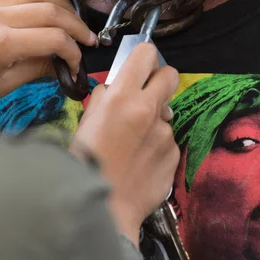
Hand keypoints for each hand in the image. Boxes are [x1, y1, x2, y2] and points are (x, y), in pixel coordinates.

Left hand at [0, 0, 96, 113]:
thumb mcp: (4, 85)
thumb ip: (38, 68)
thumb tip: (64, 63)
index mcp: (1, 43)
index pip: (54, 38)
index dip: (73, 50)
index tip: (77, 63)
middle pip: (50, 10)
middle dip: (76, 25)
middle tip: (87, 38)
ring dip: (59, 3)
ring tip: (69, 19)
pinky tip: (37, 4)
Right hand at [70, 43, 179, 245]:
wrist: (104, 206)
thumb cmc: (85, 163)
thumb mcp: (85, 121)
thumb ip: (104, 98)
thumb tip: (114, 89)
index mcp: (123, 96)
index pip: (146, 53)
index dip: (143, 56)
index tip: (139, 64)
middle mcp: (149, 109)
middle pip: (170, 74)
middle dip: (159, 80)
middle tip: (145, 94)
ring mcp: (165, 132)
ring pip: (166, 113)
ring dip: (154, 120)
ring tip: (134, 143)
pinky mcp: (175, 153)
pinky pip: (168, 140)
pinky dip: (157, 146)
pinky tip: (140, 161)